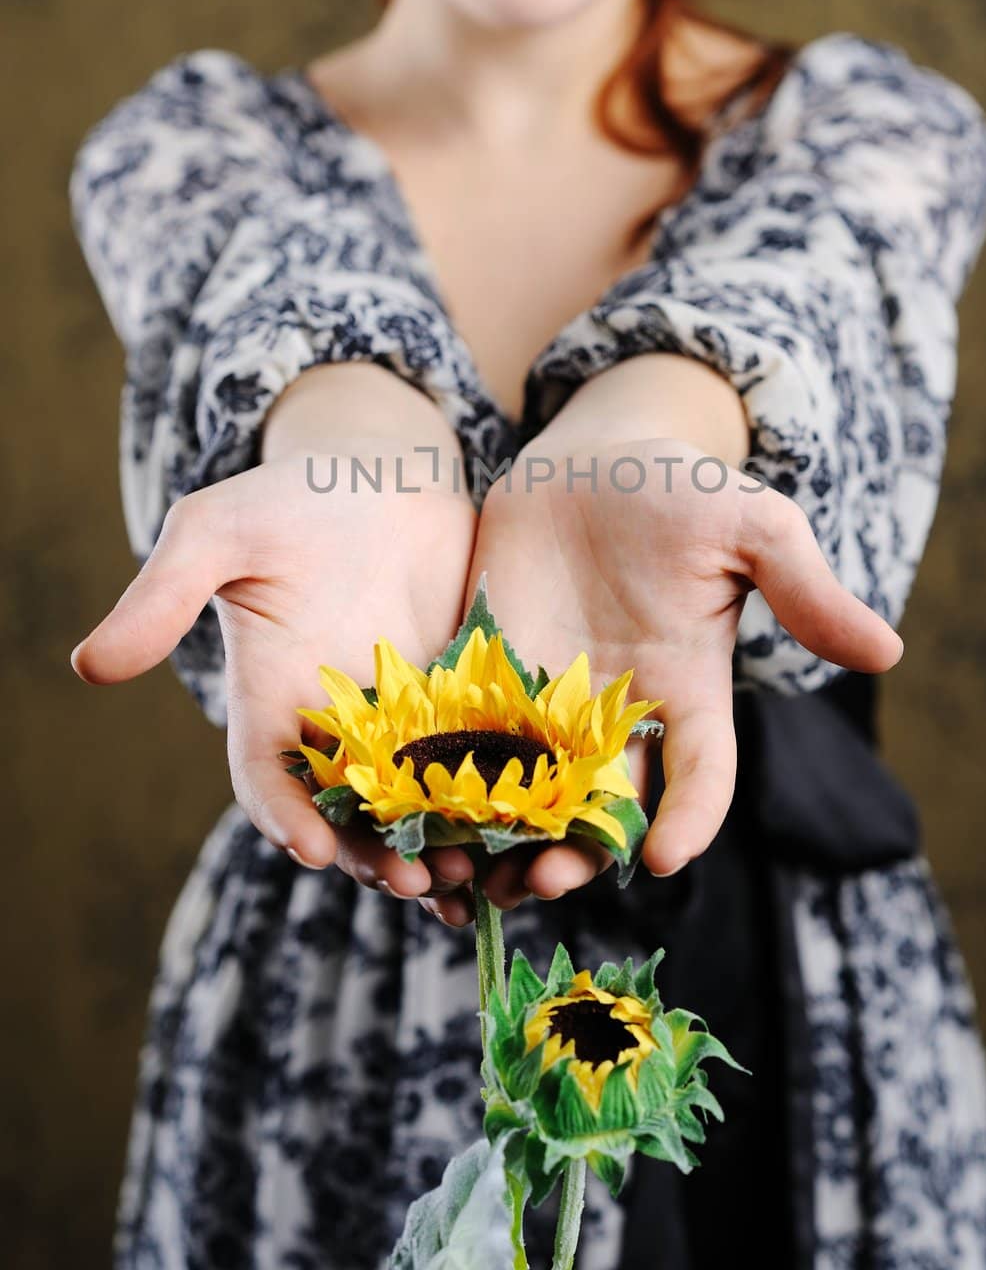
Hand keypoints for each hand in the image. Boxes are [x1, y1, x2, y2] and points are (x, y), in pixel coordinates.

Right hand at [69, 446, 478, 901]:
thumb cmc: (291, 493)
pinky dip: (495, 806)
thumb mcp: (217, 531)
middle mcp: (334, 725)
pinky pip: (478, 767)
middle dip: (374, 855)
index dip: (283, 816)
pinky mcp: (463, 701)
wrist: (382, 470)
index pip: (266, 779)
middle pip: (348, 814)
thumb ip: (164, 595)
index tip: (309, 848)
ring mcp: (402, 719)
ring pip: (416, 807)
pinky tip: (529, 835)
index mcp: (270, 701)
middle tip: (413, 881)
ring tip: (476, 878)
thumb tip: (89, 664)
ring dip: (440, 849)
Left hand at [429, 434, 902, 919]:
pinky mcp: (483, 672)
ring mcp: (546, 698)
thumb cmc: (682, 493)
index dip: (690, 819)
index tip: (663, 859)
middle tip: (543, 879)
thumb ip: (805, 589)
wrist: (592, 462)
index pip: (700, 775)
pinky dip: (443, 782)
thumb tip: (889, 651)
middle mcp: (617, 712)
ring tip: (472, 871)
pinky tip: (416, 813)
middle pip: (604, 806)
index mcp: (688, 691)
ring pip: (529, 791)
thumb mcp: (753, 527)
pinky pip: (464, 739)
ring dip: (504, 836)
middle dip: (577, 853)